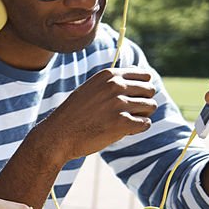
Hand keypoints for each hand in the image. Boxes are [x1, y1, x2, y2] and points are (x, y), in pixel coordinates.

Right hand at [39, 67, 156, 161]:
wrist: (58, 135)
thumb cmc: (74, 114)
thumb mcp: (91, 89)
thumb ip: (113, 82)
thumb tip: (140, 73)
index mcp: (108, 75)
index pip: (144, 75)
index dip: (141, 89)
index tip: (131, 99)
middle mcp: (115, 86)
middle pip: (150, 90)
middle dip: (143, 102)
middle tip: (128, 113)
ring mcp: (119, 104)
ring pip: (150, 106)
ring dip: (141, 116)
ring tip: (124, 122)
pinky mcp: (122, 122)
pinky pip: (145, 123)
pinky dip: (137, 129)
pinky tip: (123, 131)